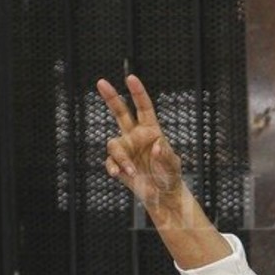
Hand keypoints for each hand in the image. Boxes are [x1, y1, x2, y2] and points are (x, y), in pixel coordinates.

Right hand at [95, 76, 230, 270]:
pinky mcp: (119, 164)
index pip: (143, 107)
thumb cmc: (171, 177)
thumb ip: (167, 156)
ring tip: (131, 171)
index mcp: (152, 130)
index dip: (137, 92)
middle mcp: (136, 136)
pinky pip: (110, 162)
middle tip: (100, 82)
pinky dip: (114, 167)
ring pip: (114, 144)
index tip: (130, 78)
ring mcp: (126, 149)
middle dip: (111, 97)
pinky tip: (119, 174)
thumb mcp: (174, 166)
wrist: (162, 195)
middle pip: (120, 112)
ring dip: (121, 157)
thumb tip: (157, 146)